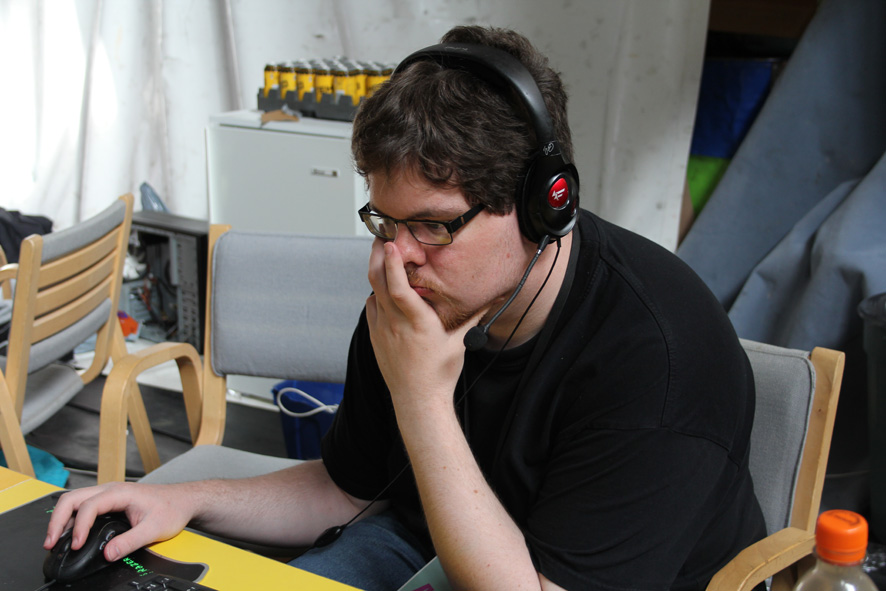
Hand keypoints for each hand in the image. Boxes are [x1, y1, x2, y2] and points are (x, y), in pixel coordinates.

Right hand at [44, 482, 194, 561]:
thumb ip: (130, 542)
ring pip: (74, 500)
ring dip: (61, 519)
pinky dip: (71, 519)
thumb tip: (108, 554)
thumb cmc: (172, 508)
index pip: (89, 506)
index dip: (79, 527)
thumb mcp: (154, 529)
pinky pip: (82, 506)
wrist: (183, 500)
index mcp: (120, 492)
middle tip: (50, 542)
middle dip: (57, 520)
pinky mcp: (108, 501)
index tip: (76, 545)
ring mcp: (108, 494)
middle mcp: (111, 489)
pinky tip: (69, 534)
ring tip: (54, 541)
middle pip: (72, 498)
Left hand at [365, 240, 485, 410]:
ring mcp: (382, 330)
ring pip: (372, 292)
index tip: (391, 244)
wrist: (418, 400)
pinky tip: (386, 290)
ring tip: (384, 258)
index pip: (398, 288)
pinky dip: (376, 293)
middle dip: (378, 256)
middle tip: (383, 238)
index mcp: (418, 322)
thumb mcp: (459, 342)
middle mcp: (395, 323)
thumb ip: (474, 317)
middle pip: (378, 282)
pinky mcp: (375, 337)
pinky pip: (371, 307)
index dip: (392, 263)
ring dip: (377, 273)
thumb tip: (492, 300)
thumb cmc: (439, 373)